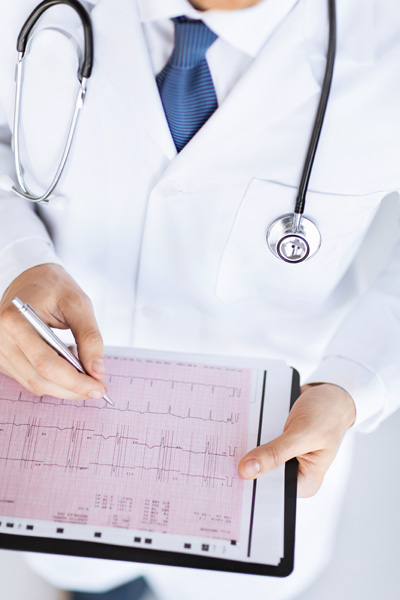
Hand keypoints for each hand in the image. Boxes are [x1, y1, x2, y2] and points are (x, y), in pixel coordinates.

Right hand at [0, 264, 106, 400]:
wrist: (30, 278)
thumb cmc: (54, 287)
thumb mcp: (79, 304)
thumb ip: (90, 337)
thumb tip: (98, 371)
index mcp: (16, 321)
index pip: (46, 364)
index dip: (74, 381)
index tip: (99, 387)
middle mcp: (1, 338)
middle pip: (40, 379)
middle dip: (73, 388)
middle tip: (98, 387)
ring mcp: (0, 350)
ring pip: (35, 384)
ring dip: (64, 385)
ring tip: (82, 366)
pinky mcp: (4, 359)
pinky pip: (30, 378)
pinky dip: (53, 379)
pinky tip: (66, 362)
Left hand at [238, 383, 355, 496]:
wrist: (330, 395)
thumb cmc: (327, 414)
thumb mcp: (303, 434)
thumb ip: (276, 453)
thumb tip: (247, 471)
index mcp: (304, 482)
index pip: (270, 491)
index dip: (250, 483)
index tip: (231, 473)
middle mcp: (293, 474)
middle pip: (260, 475)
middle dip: (247, 462)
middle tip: (230, 449)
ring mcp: (283, 458)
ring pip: (255, 457)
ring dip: (246, 446)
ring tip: (236, 432)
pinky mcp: (276, 444)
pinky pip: (256, 443)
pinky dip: (250, 434)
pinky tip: (245, 423)